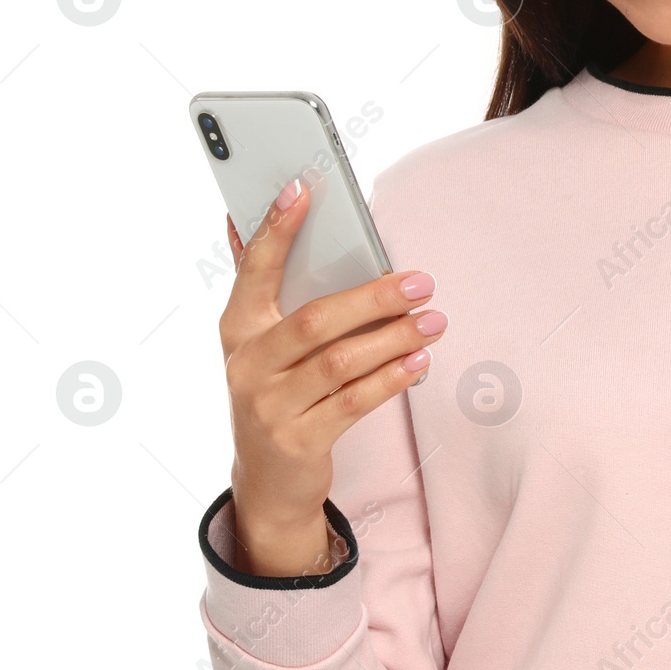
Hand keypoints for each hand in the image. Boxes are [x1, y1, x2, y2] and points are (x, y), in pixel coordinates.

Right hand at [218, 183, 446, 575]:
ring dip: (394, 338)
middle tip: (420, 281)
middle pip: (315, 320)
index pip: (255, 268)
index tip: (303, 188)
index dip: (277, 228)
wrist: (268, 480)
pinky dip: (391, 379)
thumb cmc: (277, 391)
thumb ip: (261, 286)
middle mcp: (246, 365)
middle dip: (372, 297)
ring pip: (341, 362)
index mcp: (237, 328)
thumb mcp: (260, 343)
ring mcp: (269, 406)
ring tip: (433, 321)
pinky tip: (419, 361)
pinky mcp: (299, 441)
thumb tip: (241, 220)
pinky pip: (354, 402)